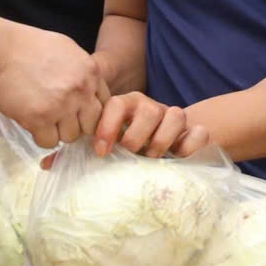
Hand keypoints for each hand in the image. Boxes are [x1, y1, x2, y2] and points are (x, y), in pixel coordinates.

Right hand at [0, 26, 108, 147]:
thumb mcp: (66, 50)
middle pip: (92, 125)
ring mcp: (62, 105)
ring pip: (71, 136)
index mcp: (91, 71)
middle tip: (59, 119)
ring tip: (42, 117)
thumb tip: (89, 90)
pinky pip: (49, 142)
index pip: (105, 104)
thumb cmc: (27, 46)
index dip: (90, 111)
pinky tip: (31, 122)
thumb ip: (82, 72)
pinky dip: (40, 136)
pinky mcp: (40, 118)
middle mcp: (81, 90)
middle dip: (77, 124)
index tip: (77, 112)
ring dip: (57, 131)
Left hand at [91, 92, 209, 159]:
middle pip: (149, 111)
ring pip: (176, 115)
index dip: (107, 127)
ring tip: (152, 159)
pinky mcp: (194, 130)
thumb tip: (66, 161)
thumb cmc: (129, 148)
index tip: (102, 152)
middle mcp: (151, 107)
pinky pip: (199, 132)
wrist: (162, 146)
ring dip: (162, 141)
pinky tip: (178, 157)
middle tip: (131, 154)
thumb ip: (93, 148)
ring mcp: (174, 117)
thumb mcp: (110, 144)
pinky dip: (189, 146)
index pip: (116, 104)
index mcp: (128, 105)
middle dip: (137, 138)